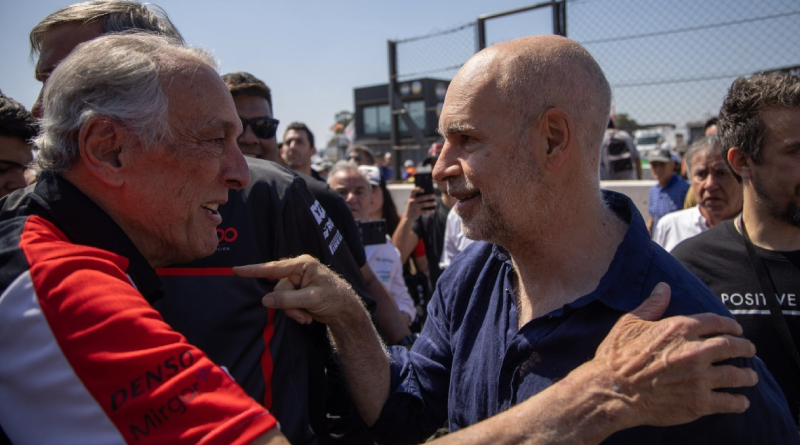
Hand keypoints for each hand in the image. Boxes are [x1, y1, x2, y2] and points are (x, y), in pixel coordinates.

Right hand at [233, 255, 363, 325]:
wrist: (345, 311)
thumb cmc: (335, 298)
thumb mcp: (312, 299)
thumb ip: (288, 299)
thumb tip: (265, 300)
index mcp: (302, 265)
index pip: (274, 268)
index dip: (253, 270)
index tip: (235, 270)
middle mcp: (298, 271)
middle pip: (278, 288)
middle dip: (288, 305)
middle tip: (303, 315)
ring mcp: (297, 283)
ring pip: (281, 299)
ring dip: (293, 311)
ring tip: (307, 317)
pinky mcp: (297, 293)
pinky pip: (286, 304)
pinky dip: (295, 312)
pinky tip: (307, 316)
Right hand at [403, 187, 436, 220]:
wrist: (407, 217)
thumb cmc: (412, 208)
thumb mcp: (412, 202)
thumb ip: (418, 199)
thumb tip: (429, 196)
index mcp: (411, 198)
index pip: (413, 191)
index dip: (417, 189)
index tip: (423, 189)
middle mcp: (412, 202)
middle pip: (421, 198)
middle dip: (429, 196)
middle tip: (434, 196)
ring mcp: (414, 207)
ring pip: (424, 204)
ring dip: (430, 203)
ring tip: (436, 203)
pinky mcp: (417, 212)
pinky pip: (424, 211)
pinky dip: (429, 211)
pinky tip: (433, 211)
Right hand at [594, 282, 757, 427]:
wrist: (612, 391)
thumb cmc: (616, 356)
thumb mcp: (629, 323)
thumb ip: (651, 306)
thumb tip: (664, 287)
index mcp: (679, 329)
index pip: (716, 322)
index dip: (730, 325)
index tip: (736, 329)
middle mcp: (695, 351)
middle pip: (732, 346)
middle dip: (745, 348)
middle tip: (750, 350)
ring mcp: (700, 378)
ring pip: (735, 375)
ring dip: (747, 376)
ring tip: (751, 377)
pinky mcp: (699, 402)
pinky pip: (728, 402)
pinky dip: (738, 402)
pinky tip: (741, 402)